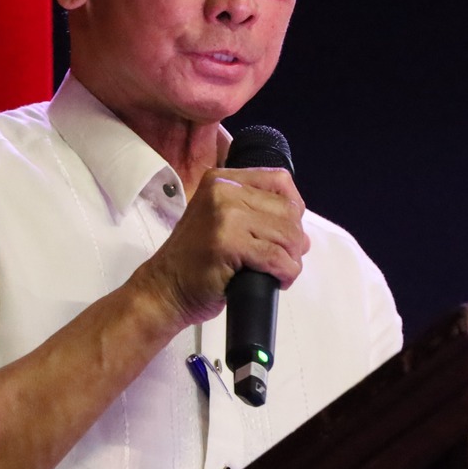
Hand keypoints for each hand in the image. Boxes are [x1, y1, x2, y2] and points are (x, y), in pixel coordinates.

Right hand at [132, 167, 307, 327]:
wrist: (164, 288)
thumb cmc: (196, 261)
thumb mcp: (221, 221)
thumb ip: (256, 215)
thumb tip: (303, 234)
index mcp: (223, 180)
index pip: (280, 180)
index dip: (293, 208)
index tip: (287, 231)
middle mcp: (223, 191)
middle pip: (289, 209)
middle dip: (294, 240)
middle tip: (280, 259)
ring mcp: (225, 216)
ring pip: (288, 234)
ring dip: (291, 259)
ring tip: (277, 271)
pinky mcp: (228, 244)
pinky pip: (277, 257)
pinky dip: (285, 273)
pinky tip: (277, 281)